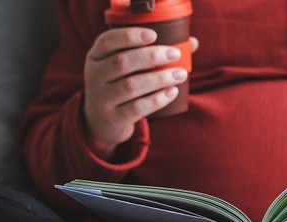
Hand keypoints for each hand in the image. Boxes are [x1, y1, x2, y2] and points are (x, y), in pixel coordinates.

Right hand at [83, 27, 198, 158]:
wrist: (100, 122)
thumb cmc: (119, 85)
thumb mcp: (124, 68)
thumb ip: (151, 52)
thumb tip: (191, 43)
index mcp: (96, 57)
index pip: (107, 41)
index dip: (130, 36)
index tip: (154, 35)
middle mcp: (94, 76)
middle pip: (121, 62)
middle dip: (151, 56)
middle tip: (175, 54)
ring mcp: (102, 99)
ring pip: (131, 86)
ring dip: (159, 78)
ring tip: (180, 74)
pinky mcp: (113, 118)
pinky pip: (137, 108)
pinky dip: (157, 99)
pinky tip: (172, 92)